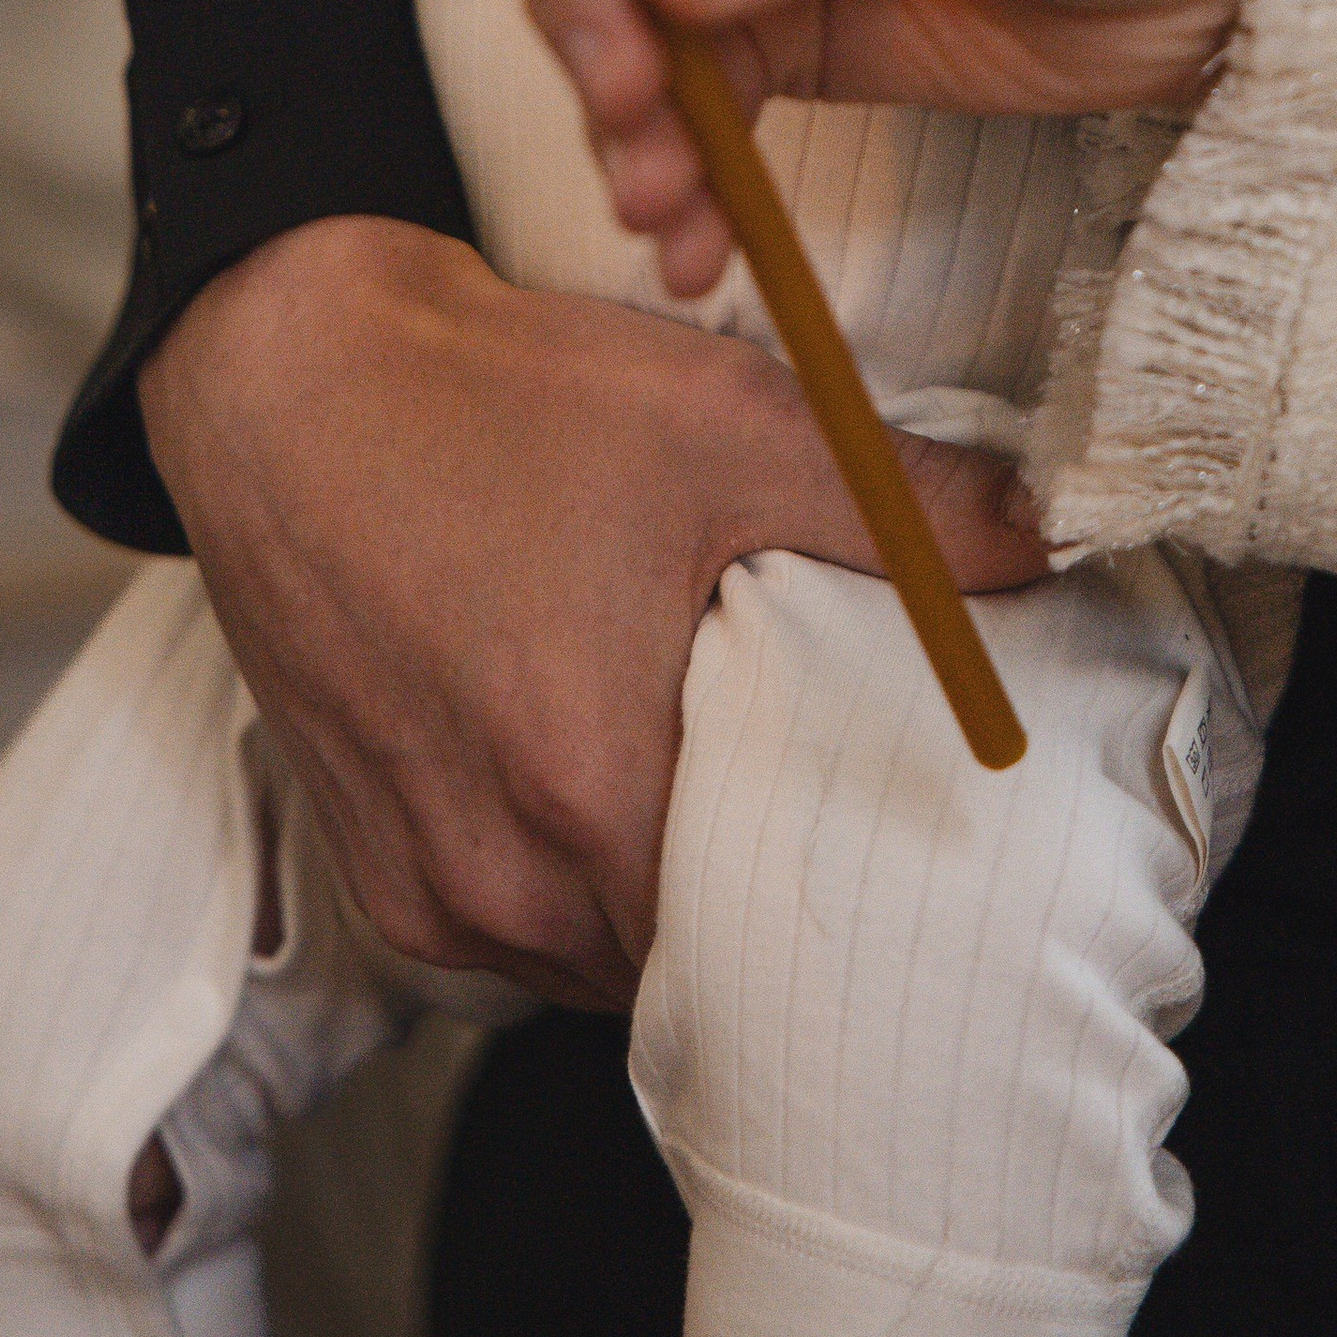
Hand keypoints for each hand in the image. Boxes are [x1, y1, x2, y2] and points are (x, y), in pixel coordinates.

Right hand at [138, 216, 1048, 1003]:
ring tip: (688, 768)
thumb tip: (1047, 540)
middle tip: (795, 791)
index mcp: (590, 795)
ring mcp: (421, 882)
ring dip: (646, 885)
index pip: (767, 943)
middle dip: (746, 892)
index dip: (832, 893)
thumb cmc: (494, 401)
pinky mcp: (366, 864)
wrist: (288, 375)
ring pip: (589, 954)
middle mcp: (496, 877)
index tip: (872, 833)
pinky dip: (557, 873)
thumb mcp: (723, 425)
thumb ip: (899, 504)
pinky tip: (584, 765)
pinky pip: (502, 929)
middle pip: (678, 960)